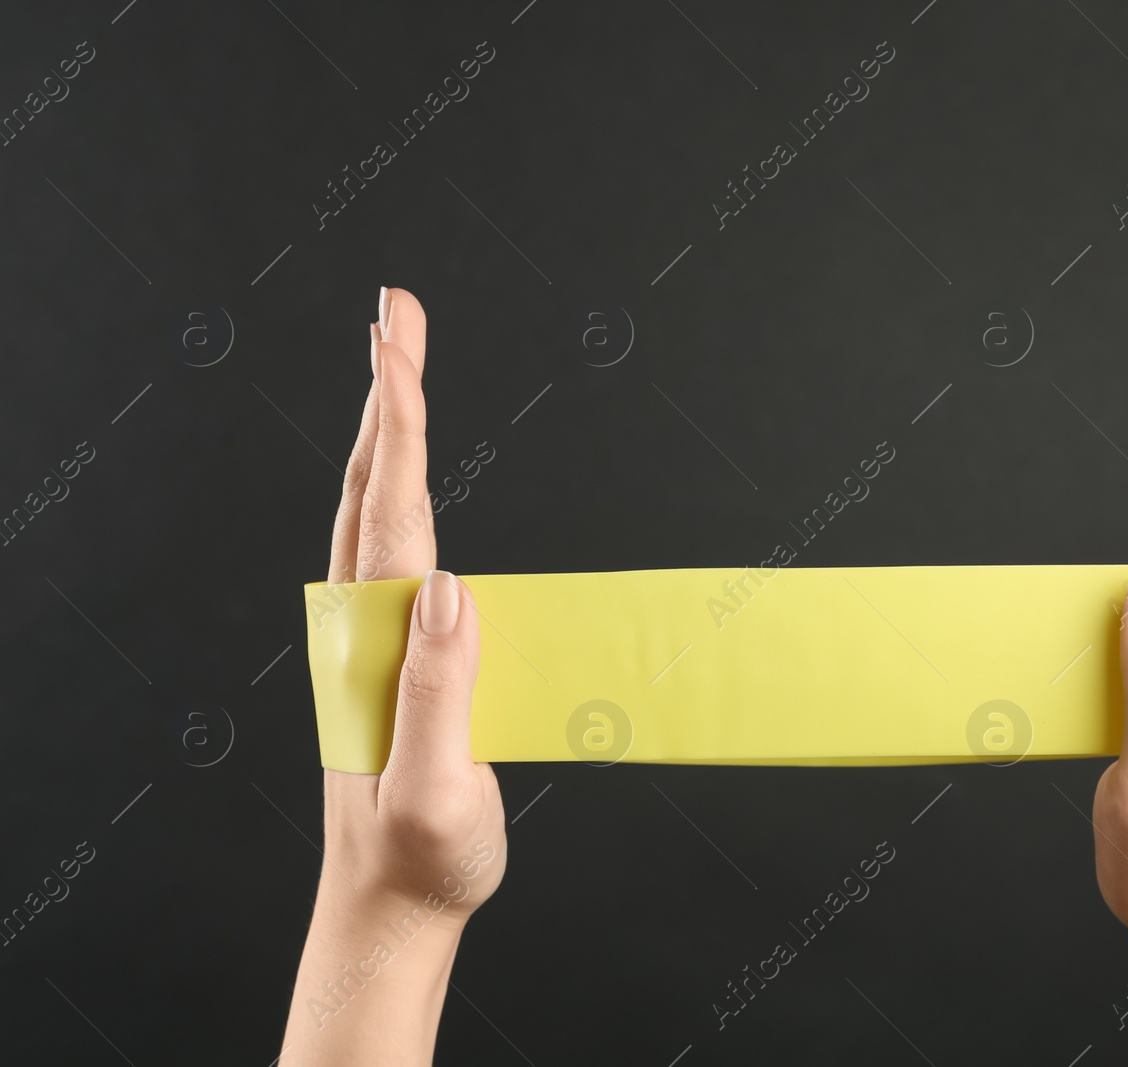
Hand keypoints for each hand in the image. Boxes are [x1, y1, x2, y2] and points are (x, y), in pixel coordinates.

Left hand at [281, 288, 505, 1065]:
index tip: (397, 345)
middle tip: (396, 308)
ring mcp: (376, 637)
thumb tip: (450, 585)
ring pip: (379, 510)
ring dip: (391, 427)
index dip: (399, 425)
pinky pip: (399, 548)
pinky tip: (410, 470)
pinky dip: (405, 484)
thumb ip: (438, 692)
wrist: (393, 903)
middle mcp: (364, 628)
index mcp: (376, 648)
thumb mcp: (434, 790)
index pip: (391, 517)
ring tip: (401, 358)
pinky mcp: (397, 653)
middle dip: (386, 390)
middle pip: (375, 487)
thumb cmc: (422, 856)